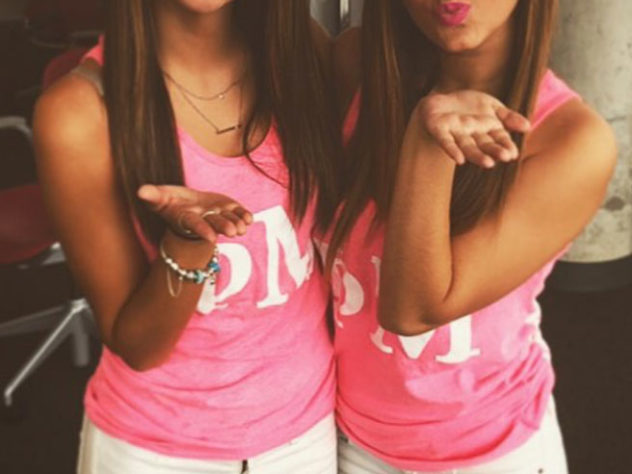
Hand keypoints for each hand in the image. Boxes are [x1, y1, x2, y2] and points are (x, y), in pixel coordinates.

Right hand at [137, 185, 252, 242]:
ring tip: (242, 227)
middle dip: (223, 227)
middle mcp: (204, 220)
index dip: (203, 231)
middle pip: (214, 224)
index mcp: (187, 218)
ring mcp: (217, 215)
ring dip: (236, 224)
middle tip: (233, 232)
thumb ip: (152, 195)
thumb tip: (140, 191)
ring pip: (228, 221)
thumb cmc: (170, 203)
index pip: (195, 225)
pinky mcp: (227, 209)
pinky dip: (244, 216)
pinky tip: (249, 219)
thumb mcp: (159, 197)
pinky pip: (238, 214)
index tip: (211, 238)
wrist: (187, 206)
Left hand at [414, 91, 530, 167]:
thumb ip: (508, 116)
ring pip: (468, 146)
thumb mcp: (491, 106)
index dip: (505, 145)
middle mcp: (472, 135)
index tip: (513, 154)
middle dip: (494, 151)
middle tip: (505, 157)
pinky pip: (446, 142)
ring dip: (477, 155)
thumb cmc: (467, 107)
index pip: (499, 138)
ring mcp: (456, 133)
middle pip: (484, 144)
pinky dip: (452, 150)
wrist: (439, 101)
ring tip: (488, 163)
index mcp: (486, 130)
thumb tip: (528, 126)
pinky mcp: (439, 131)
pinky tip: (459, 160)